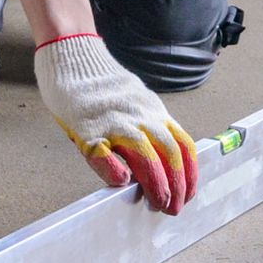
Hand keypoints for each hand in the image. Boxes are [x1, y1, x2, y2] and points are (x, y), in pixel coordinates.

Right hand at [34, 34, 198, 214]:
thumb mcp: (136, 102)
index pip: (183, 144)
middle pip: (168, 153)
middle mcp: (139, 116)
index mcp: (153, 111)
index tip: (189, 192)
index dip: (189, 172)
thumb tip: (160, 162)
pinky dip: (113, 171)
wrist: (73, 55)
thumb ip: (149, 126)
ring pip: (144, 156)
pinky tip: (119, 183)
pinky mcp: (87, 128)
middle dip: (176, 185)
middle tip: (174, 207)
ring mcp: (114, 121)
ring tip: (158, 203)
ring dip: (155, 184)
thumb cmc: (101, 86)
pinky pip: (104, 154)